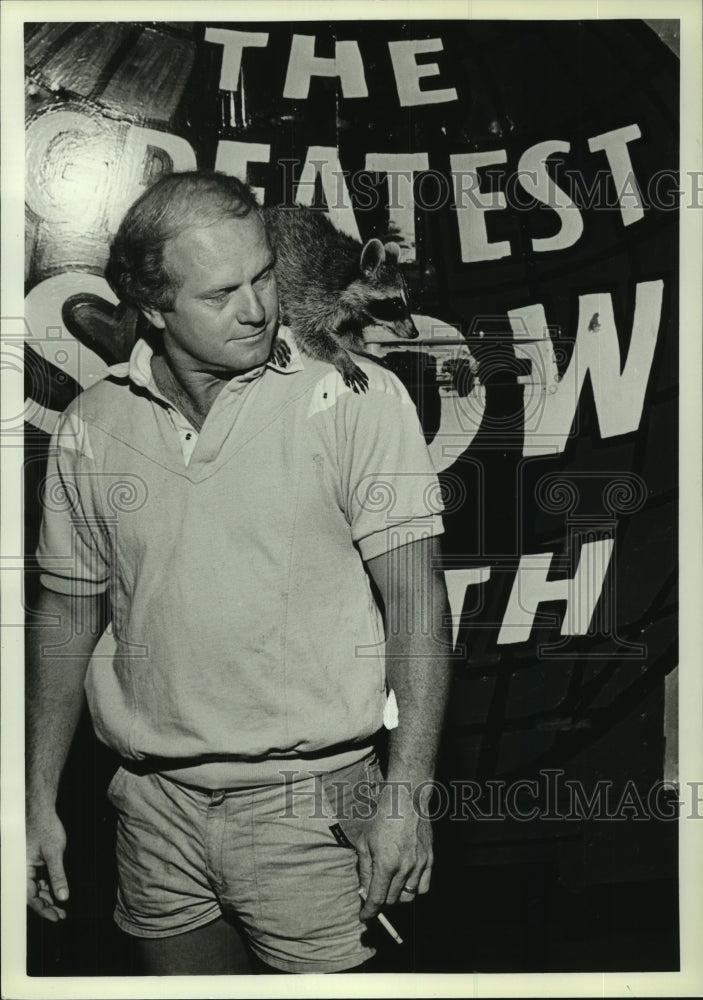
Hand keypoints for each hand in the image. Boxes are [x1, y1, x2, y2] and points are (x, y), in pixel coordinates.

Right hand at [26, 808, 68, 921]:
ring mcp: (28, 866)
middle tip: (61, 915)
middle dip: (46, 906)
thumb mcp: (54, 852)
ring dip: (48, 897)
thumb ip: (58, 875)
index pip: (30, 896)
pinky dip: (48, 886)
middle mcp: (22, 870)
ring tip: (61, 907)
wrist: (43, 811)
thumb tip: (62, 896)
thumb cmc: (46, 828)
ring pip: (36, 888)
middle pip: (32, 895)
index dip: (43, 909)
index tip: (56, 917)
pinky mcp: (34, 862)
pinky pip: (39, 879)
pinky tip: (57, 892)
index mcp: (22, 869)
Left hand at [356, 781, 432, 920]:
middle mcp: (405, 867)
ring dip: (396, 895)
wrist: (406, 799)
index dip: (369, 912)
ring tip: (389, 885)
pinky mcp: (430, 860)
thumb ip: (365, 869)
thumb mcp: (364, 841)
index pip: (377, 899)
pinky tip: (405, 880)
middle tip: (374, 891)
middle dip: (380, 900)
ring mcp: (420, 864)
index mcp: (386, 863)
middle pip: (392, 900)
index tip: (365, 917)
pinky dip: (413, 889)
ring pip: (408, 896)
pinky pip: (423, 887)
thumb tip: (364, 890)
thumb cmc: (382, 817)